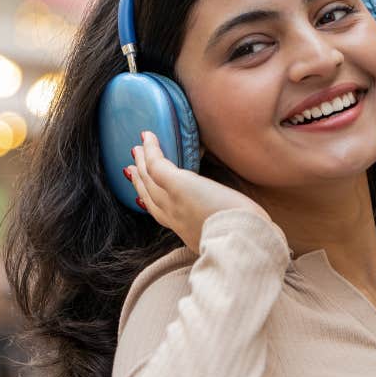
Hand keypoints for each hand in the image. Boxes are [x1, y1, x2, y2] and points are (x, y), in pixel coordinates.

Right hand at [128, 130, 270, 253]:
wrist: (240, 240)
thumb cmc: (244, 238)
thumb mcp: (228, 236)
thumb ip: (224, 229)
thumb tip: (238, 221)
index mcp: (185, 231)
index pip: (161, 215)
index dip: (150, 203)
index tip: (143, 196)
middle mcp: (173, 217)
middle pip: (148, 197)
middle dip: (139, 182)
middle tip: (132, 168)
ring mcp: (172, 201)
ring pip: (148, 180)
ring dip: (141, 163)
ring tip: (138, 150)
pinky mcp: (177, 185)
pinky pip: (156, 164)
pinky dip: (151, 149)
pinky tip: (147, 136)